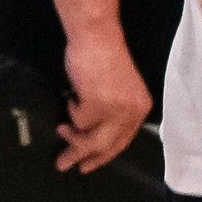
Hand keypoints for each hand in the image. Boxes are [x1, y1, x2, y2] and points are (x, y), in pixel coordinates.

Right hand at [56, 28, 152, 172]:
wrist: (98, 35)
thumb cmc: (105, 57)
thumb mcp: (119, 90)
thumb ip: (114, 113)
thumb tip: (92, 139)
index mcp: (141, 106)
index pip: (123, 141)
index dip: (104, 156)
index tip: (89, 165)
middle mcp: (132, 110)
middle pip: (106, 146)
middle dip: (83, 157)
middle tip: (64, 163)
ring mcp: (115, 109)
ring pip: (89, 140)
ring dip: (72, 139)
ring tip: (61, 132)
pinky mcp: (96, 105)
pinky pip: (77, 122)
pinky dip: (71, 112)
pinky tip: (72, 98)